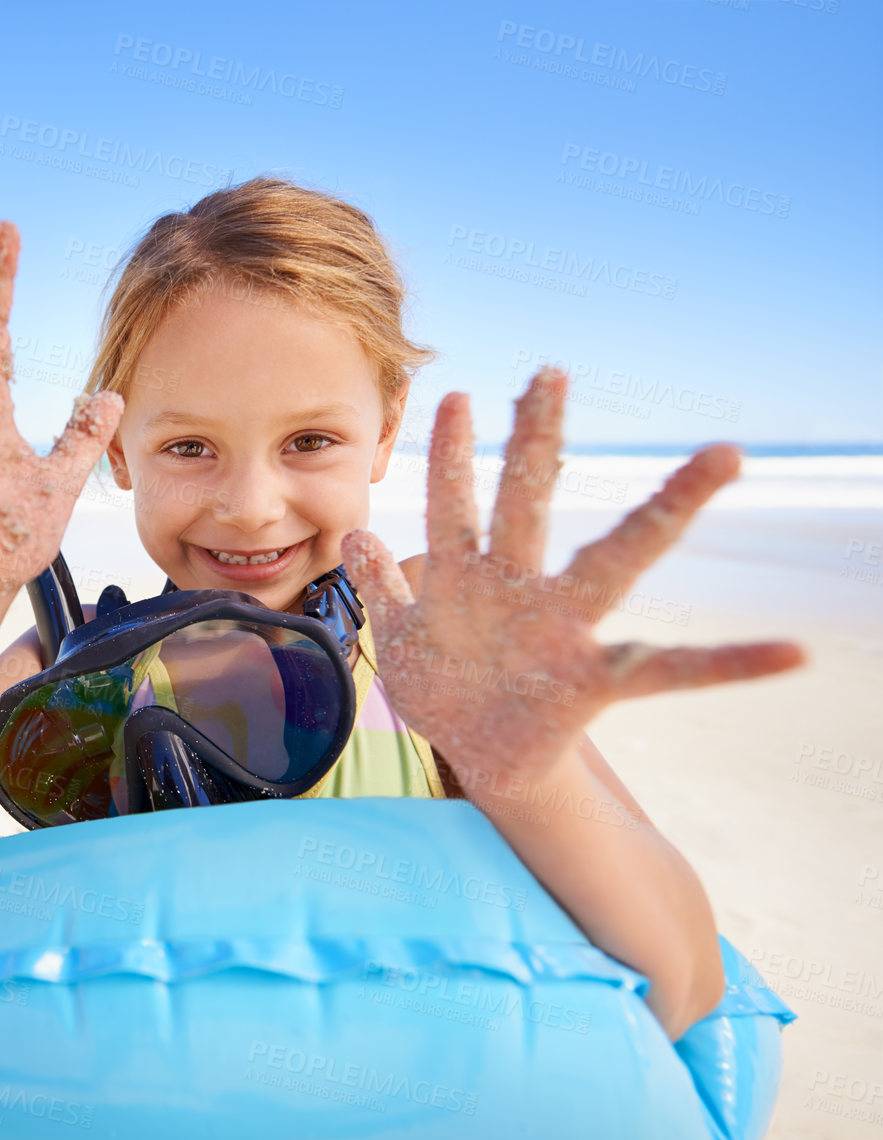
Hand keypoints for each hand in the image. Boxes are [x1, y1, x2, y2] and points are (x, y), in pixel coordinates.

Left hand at [340, 367, 804, 797]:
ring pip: (616, 561)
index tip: (460, 392)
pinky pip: (671, 671)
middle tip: (549, 371)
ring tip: (724, 454)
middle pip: (530, 504)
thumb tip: (355, 534)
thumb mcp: (405, 637)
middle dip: (536, 442)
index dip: (457, 453)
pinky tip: (793, 652)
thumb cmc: (450, 690)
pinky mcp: (595, 684)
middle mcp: (525, 591)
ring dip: (667, 509)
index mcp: (475, 580)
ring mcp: (565, 632)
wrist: (483, 760)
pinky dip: (733, 664)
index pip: (462, 503)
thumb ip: (384, 584)